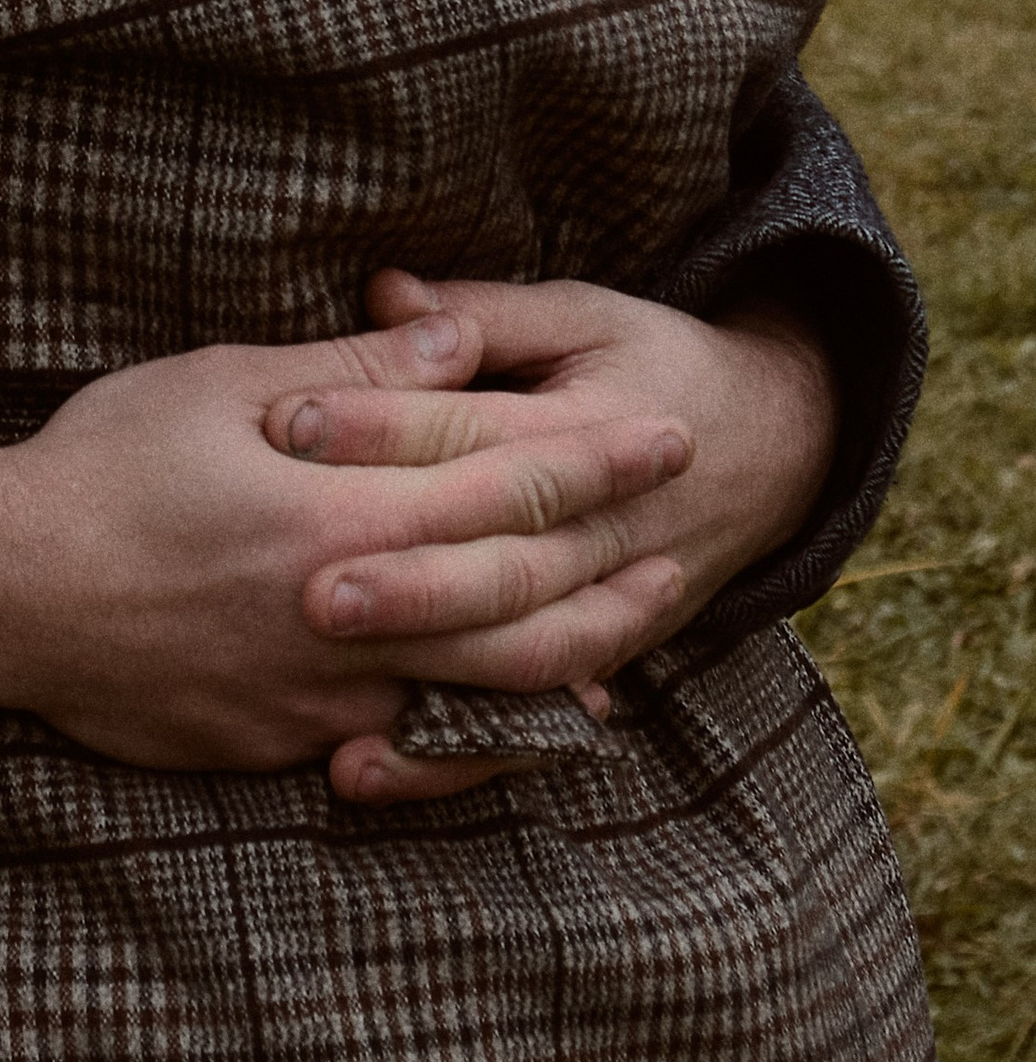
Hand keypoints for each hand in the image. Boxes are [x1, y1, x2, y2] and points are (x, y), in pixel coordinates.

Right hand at [0, 301, 691, 806]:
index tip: (668, 437)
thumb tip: (460, 342)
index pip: (507, 487)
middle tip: (683, 544)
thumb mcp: (219, 385)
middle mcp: (353, 622)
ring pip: (484, 697)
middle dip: (615, 570)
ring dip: (571, 663)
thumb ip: (354, 374)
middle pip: (525, 608)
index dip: (598, 463)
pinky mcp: (286, 746)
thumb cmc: (100, 467)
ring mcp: (323, 702)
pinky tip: (514, 719)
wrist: (3, 593)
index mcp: (343, 517)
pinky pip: (410, 749)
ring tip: (630, 638)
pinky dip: (480, 735)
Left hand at [271, 267, 838, 716]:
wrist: (773, 446)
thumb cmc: (649, 362)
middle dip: (408, 579)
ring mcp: (608, 611)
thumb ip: (482, 313)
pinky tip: (358, 770)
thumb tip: (384, 290)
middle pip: (501, 562)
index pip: (476, 433)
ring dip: (422, 672)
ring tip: (325, 679)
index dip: (382, 426)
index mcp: (594, 430)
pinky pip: (520, 725)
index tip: (288, 421)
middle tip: (310, 587)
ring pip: (516, 655)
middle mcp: (606, 533)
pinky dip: (445, 756)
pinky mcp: (595, 664)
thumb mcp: (580, 316)